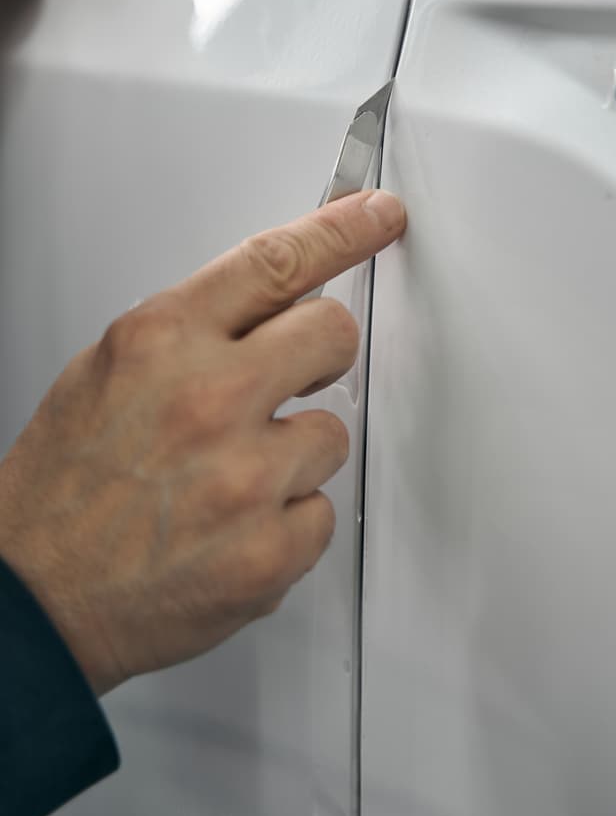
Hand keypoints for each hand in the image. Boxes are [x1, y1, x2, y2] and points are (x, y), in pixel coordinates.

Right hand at [0, 189, 404, 693]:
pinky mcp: (271, 551)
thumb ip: (191, 333)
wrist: (36, 598)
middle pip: (332, 333)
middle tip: (287, 382)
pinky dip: (287, 523)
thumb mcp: (106, 372)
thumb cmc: (64, 489)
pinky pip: (322, 511)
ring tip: (226, 483)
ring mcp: (245, 477)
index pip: (275, 261)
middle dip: (319, 354)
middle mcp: (209, 399)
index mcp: (162, 343)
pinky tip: (233, 531)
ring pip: (332, 433)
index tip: (378, 218)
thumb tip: (266, 307)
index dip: (341, 232)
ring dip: (292, 455)